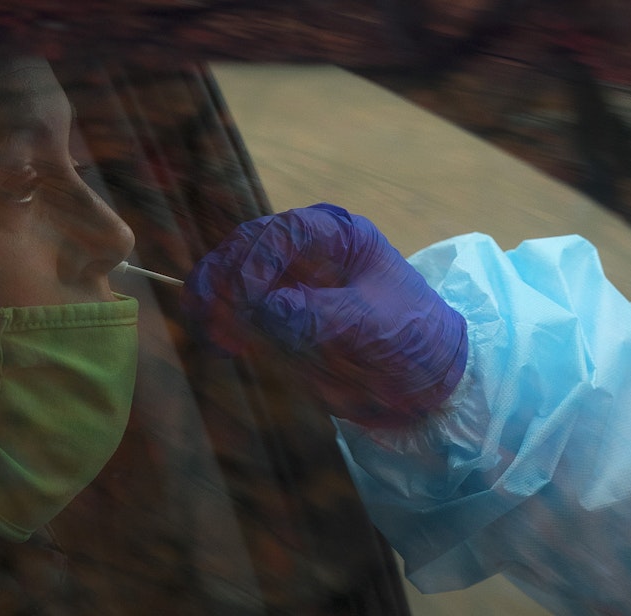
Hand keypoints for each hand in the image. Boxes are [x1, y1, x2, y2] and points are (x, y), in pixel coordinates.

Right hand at [180, 203, 467, 426]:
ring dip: (211, 303)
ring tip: (215, 341)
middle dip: (224, 282)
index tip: (245, 303)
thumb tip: (264, 311)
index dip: (255, 262)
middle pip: (244, 248)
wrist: (419, 378)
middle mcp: (302, 249)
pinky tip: (220, 346)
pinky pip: (229, 308)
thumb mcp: (373, 325)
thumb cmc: (409, 338)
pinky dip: (215, 323)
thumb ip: (320, 315)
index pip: (283, 233)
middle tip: (217, 324)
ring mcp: (280, 279)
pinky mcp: (267, 311)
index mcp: (336, 235)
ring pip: (226, 274)